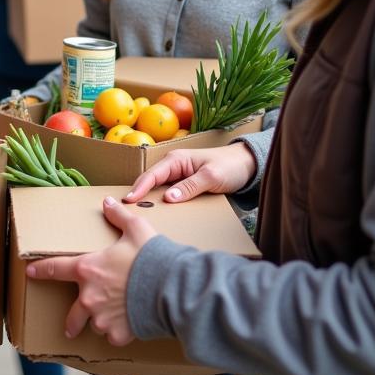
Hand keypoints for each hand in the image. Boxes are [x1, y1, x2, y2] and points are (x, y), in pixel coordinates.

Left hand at [26, 196, 155, 345]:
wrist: (171, 288)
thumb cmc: (151, 257)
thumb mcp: (135, 229)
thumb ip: (118, 216)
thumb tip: (107, 202)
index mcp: (87, 269)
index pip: (56, 268)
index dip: (41, 270)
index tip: (30, 272)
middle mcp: (89, 297)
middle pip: (73, 314)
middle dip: (72, 322)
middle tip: (71, 327)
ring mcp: (102, 318)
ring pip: (96, 324)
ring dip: (102, 321)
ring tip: (116, 316)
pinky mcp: (118, 334)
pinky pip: (114, 336)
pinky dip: (120, 333)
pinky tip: (130, 326)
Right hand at [124, 143, 257, 204]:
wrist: (246, 165)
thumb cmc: (229, 166)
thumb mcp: (210, 177)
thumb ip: (189, 187)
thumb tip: (168, 198)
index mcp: (175, 159)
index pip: (151, 175)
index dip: (138, 188)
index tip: (128, 201)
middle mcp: (173, 166)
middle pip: (150, 182)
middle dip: (139, 194)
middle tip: (129, 211)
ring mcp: (178, 176)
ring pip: (158, 189)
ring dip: (150, 199)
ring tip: (139, 214)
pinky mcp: (184, 185)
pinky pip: (169, 194)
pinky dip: (162, 202)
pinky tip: (159, 213)